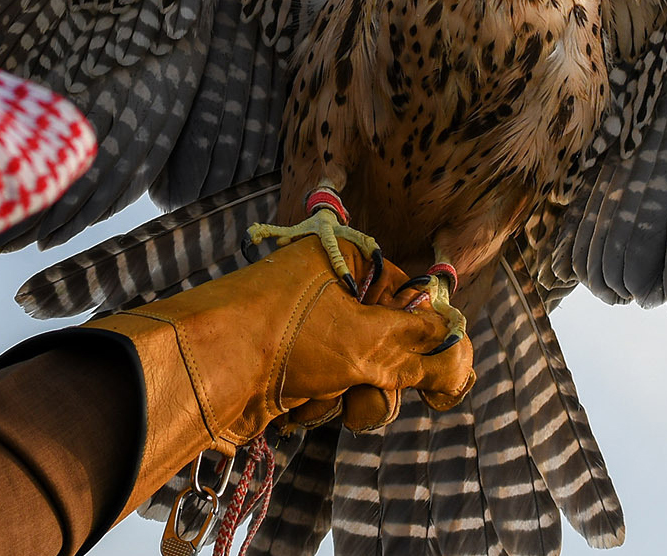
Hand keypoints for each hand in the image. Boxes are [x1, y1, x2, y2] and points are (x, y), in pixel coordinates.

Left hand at [89, 239, 473, 451]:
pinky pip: (328, 393)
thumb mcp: (368, 340)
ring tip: (324, 396)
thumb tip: (461, 358)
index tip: (444, 380)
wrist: (205, 375)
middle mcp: (325, 290)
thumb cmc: (285, 338)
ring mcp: (305, 333)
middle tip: (373, 387)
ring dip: (352, 397)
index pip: (410, 297)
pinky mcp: (286, 371)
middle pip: (389, 342)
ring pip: (362, 375)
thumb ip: (423, 350)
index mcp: (344, 260)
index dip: (428, 338)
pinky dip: (319, 405)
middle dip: (384, 377)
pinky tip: (295, 404)